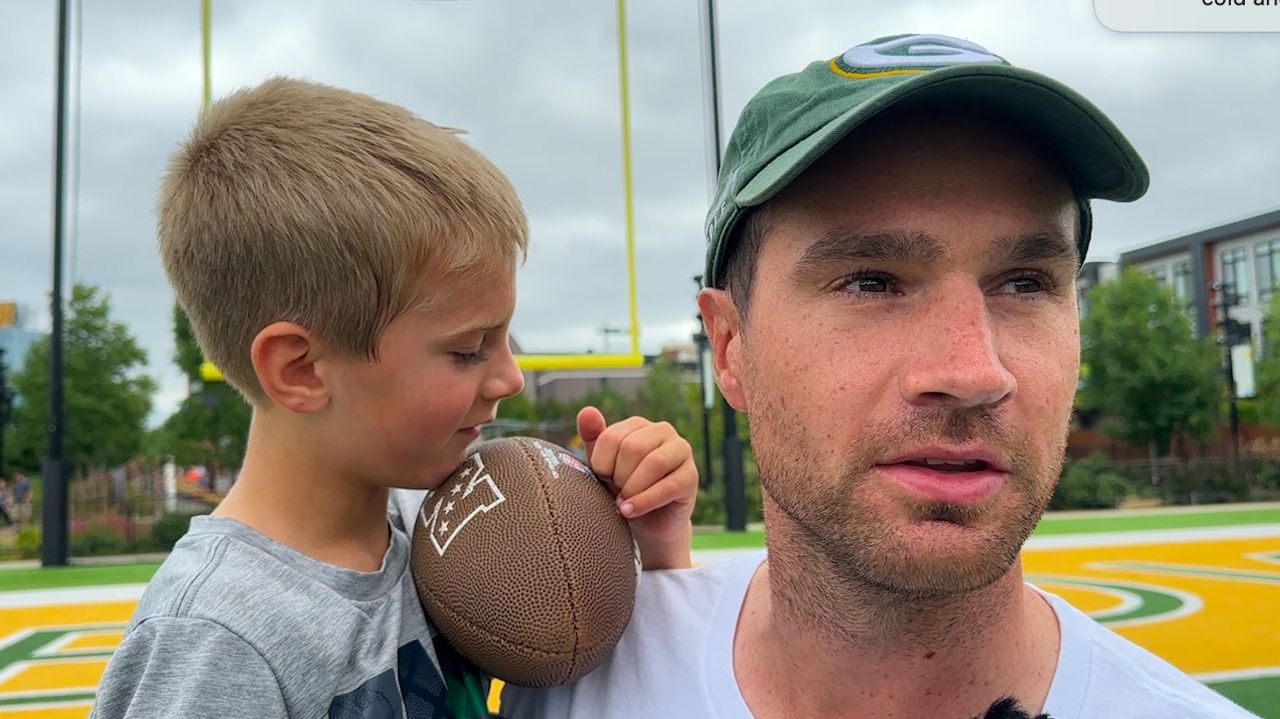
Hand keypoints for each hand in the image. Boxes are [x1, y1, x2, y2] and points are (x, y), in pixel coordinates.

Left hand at [577, 406, 695, 568]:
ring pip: (653, 463)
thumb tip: (587, 411)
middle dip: (619, 477)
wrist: (647, 524)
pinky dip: (644, 502)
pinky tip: (630, 511)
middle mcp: (663, 431)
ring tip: (623, 504)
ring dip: (632, 489)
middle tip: (617, 494)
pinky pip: (667, 487)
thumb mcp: (603, 466)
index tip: (603, 479)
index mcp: (638, 425)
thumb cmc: (623, 490)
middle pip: (633, 448)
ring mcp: (681, 451)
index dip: (601, 464)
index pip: (612, 437)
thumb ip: (593, 439)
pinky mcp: (691, 476)